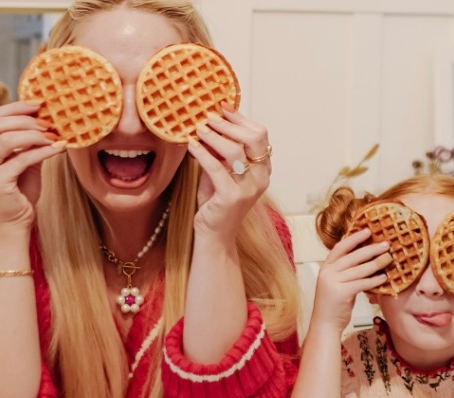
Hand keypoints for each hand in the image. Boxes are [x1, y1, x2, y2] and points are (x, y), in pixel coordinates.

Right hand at [0, 101, 64, 229]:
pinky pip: (22, 160)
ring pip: (7, 139)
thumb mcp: (23, 166)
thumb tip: (46, 123)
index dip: (14, 108)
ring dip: (34, 134)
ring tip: (53, 135)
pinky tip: (58, 149)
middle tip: (49, 122)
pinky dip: (43, 152)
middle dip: (25, 119)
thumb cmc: (20, 196)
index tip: (38, 105)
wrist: (14, 227)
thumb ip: (28, 146)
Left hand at [187, 104, 272, 242]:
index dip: (240, 118)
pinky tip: (190, 145)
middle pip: (252, 138)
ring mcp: (248, 188)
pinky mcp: (231, 197)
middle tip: (206, 117)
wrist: (215, 234)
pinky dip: (201, 153)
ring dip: (213, 135)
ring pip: (234, 150)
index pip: (259, 135)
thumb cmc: (217, 202)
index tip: (222, 107)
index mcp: (263, 170)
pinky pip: (216, 167)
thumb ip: (222, 151)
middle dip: (228, 124)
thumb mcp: (222, 171)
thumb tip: (210, 121)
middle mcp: (261, 178)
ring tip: (197, 128)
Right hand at [310, 229, 389, 332]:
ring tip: (388, 258)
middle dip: (370, 249)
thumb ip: (348, 273)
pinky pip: (361, 283)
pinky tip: (384, 278)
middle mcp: (327, 273)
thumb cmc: (334, 305)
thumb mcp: (337, 284)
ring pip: (359, 269)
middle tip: (385, 244)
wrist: (324, 325)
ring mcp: (332, 283)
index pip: (340, 247)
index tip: (368, 231)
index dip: (354, 238)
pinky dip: (374, 280)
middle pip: (352, 256)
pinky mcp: (340, 293)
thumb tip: (369, 261)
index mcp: (326, 268)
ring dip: (376, 263)